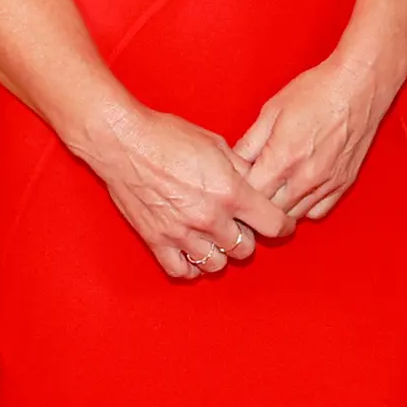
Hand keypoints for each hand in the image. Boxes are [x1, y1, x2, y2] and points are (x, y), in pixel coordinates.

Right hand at [93, 106, 292, 280]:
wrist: (123, 141)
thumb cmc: (168, 136)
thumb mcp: (216, 144)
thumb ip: (241, 169)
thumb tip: (258, 181)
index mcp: (230, 192)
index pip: (273, 225)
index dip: (283, 225)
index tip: (280, 224)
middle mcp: (209, 218)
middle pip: (246, 249)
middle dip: (247, 237)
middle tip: (239, 224)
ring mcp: (182, 233)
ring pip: (217, 264)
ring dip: (220, 252)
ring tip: (215, 237)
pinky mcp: (157, 240)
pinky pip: (182, 270)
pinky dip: (191, 266)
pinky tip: (192, 251)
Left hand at [232, 45, 394, 227]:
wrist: (359, 85)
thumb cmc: (317, 91)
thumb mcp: (272, 110)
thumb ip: (250, 142)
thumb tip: (234, 162)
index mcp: (283, 157)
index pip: (250, 194)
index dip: (238, 191)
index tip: (235, 184)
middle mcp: (305, 177)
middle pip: (270, 211)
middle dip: (256, 204)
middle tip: (250, 189)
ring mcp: (326, 184)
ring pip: (293, 216)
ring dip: (279, 208)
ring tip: (272, 191)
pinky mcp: (343, 184)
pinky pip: (317, 212)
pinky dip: (303, 207)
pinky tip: (296, 191)